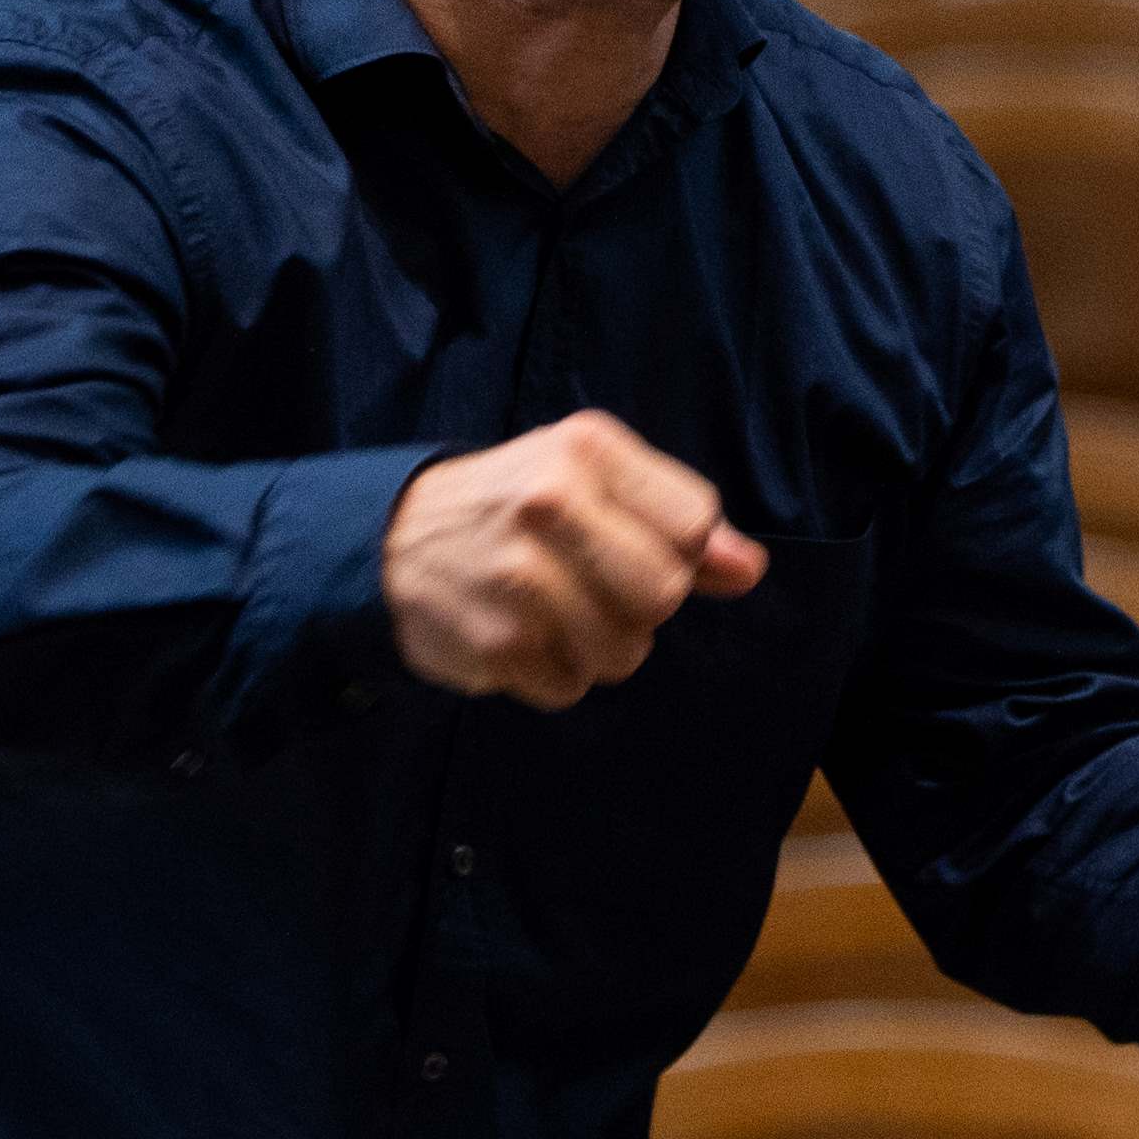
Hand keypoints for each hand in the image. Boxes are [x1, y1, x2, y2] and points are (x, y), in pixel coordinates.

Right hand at [378, 413, 766, 705]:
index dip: (680, 551)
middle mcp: (550, 505)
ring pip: (624, 651)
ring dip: (599, 648)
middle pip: (664, 593)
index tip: (637, 547)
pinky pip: (571, 687)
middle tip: (595, 588)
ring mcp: (519, 577)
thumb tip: (748, 570)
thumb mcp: (591, 480)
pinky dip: (553, 674)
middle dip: (642, 606)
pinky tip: (520, 637)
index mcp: (586, 451)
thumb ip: (674, 520)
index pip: (693, 523)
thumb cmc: (511, 504)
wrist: (390, 537)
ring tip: (553, 613)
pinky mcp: (494, 642)